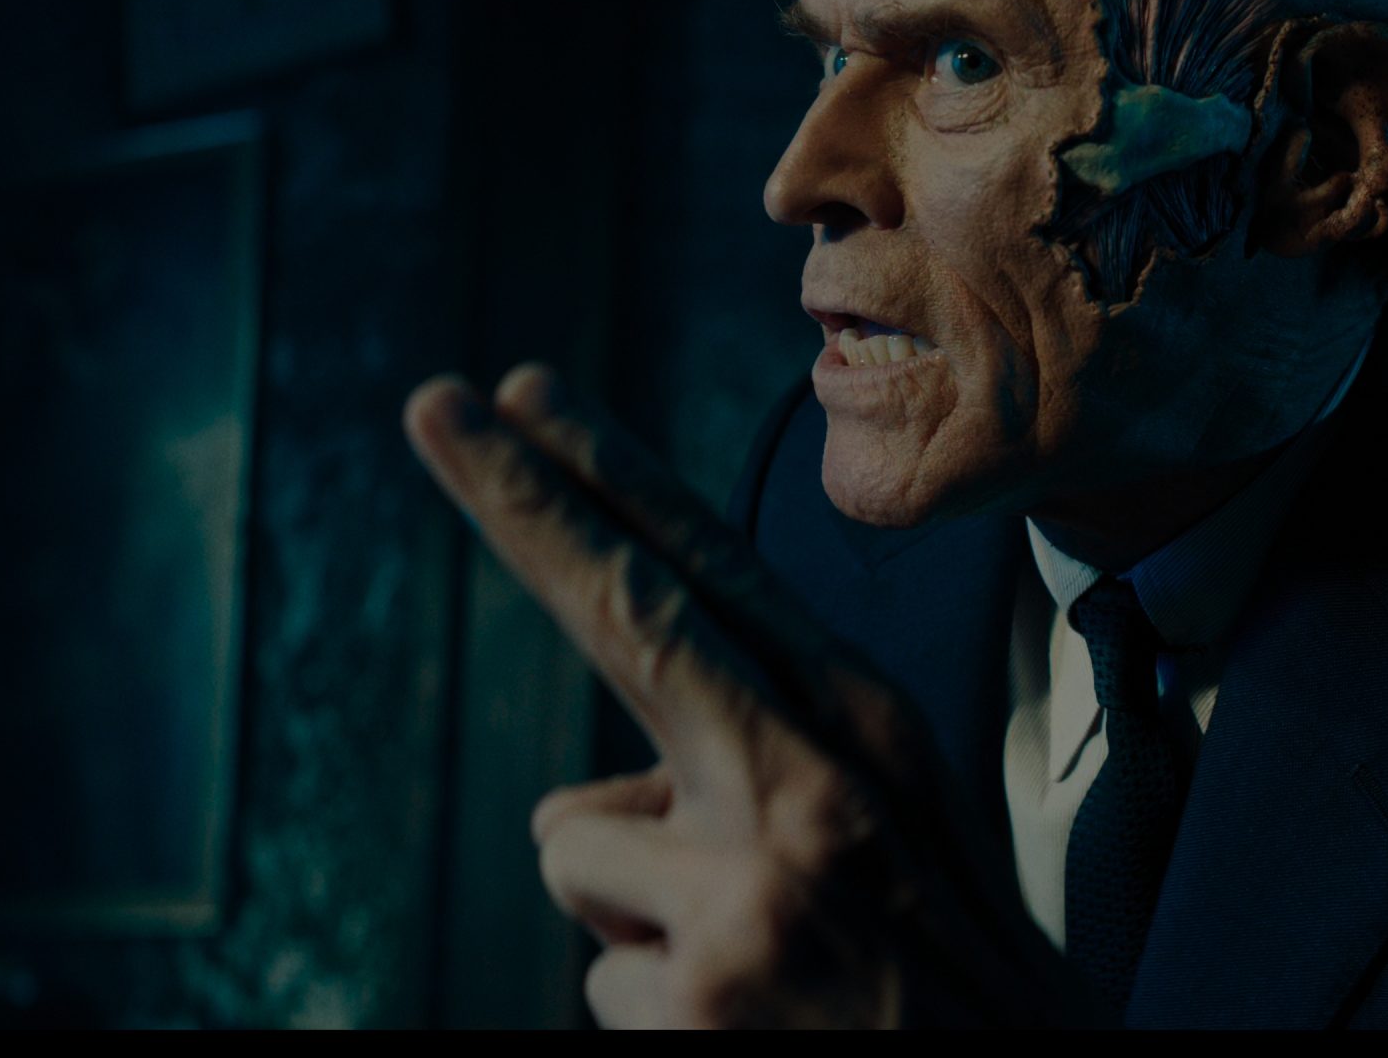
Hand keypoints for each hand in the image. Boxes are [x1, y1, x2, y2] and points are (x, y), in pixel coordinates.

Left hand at [402, 363, 1100, 1027]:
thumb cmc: (958, 992)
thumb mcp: (904, 840)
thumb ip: (771, 776)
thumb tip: (600, 801)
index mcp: (869, 729)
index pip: (713, 572)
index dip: (604, 477)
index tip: (514, 395)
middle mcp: (813, 784)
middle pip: (623, 607)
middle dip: (512, 496)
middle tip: (429, 397)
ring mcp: (750, 893)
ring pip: (577, 846)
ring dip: (636, 915)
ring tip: (759, 982)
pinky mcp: (696, 1000)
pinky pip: (597, 980)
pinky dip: (654, 1017)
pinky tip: (748, 1039)